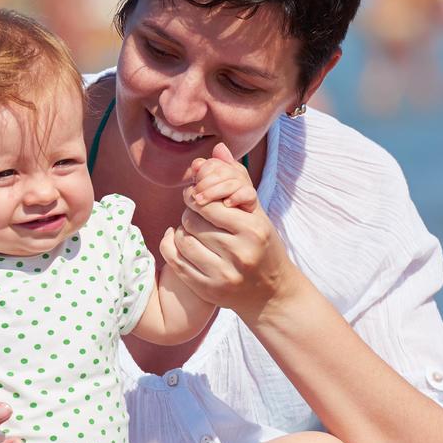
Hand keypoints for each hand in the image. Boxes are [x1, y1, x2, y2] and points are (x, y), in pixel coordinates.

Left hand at [161, 143, 295, 322]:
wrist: (271, 293)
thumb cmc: (263, 246)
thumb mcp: (257, 213)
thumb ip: (237, 180)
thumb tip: (218, 149)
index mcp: (254, 230)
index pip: (209, 203)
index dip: (198, 196)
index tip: (198, 196)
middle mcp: (240, 253)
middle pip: (192, 220)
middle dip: (190, 213)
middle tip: (196, 214)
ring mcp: (223, 274)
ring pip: (182, 239)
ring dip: (181, 230)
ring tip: (192, 229)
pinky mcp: (208, 290)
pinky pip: (175, 261)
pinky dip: (171, 246)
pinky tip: (179, 241)